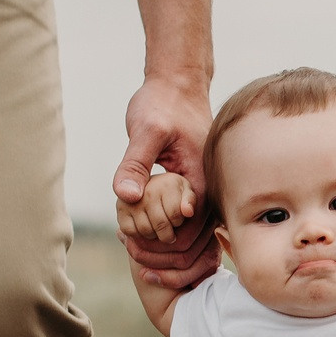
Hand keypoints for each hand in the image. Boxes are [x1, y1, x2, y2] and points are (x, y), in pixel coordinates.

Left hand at [114, 73, 216, 287]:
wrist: (178, 85)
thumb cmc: (162, 104)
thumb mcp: (144, 131)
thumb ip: (134, 164)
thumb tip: (125, 197)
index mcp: (202, 180)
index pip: (188, 231)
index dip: (161, 244)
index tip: (131, 241)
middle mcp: (209, 190)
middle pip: (192, 241)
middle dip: (161, 251)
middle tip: (127, 247)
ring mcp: (204, 190)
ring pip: (190, 235)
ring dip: (162, 244)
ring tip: (129, 241)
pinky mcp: (195, 188)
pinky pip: (184, 221)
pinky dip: (163, 228)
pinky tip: (136, 224)